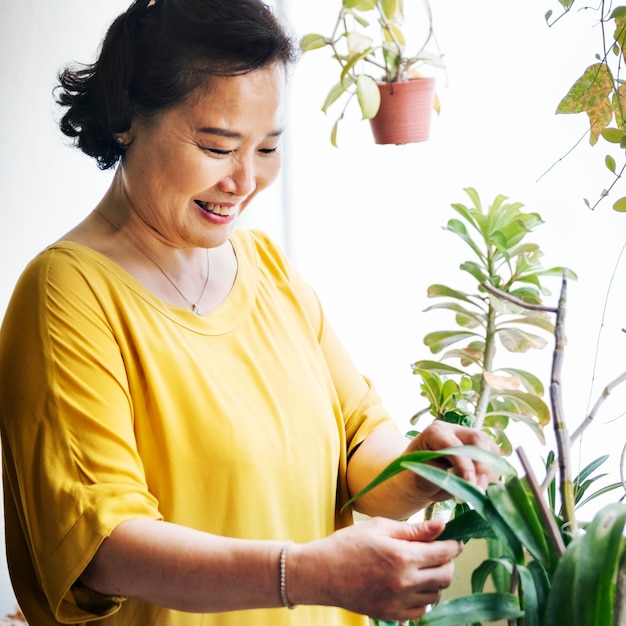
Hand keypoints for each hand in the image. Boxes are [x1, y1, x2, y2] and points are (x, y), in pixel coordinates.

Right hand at [289, 517, 461, 621]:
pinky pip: (421, 610)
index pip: (444, 553)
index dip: (454, 545)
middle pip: (445, 576)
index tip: (456, 540)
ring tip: (423, 567)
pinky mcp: (391, 615)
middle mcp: (404, 582)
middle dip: (448, 562)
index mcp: (402, 556)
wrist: (322, 573)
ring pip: (436, 594)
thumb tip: (442, 525)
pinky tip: (412, 584)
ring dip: (436, 580)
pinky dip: (423, 597)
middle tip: (440, 552)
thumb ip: (414, 529)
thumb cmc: (348, 544)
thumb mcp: (380, 527)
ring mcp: (398, 602)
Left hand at [404, 420, 500, 501]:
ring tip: (478, 491)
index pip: (454, 444)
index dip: (464, 464)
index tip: (470, 483)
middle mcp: (455, 431)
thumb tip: (467, 482)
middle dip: (483, 465)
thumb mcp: (420, 478)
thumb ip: (442, 477)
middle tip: (480, 488)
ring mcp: (469, 440)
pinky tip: (482, 488)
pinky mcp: (479, 453)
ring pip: (491, 450)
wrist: (415, 480)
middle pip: (479, 439)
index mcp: (435, 432)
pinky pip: (494, 461)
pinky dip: (492, 476)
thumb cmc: (413, 477)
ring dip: (490, 472)